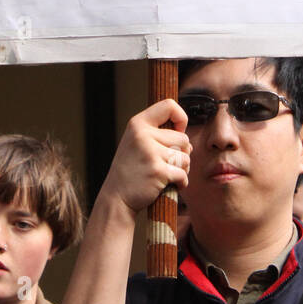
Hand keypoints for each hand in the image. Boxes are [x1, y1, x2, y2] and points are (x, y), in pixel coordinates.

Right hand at [98, 99, 191, 214]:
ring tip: (166, 174)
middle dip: (181, 154)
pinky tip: (168, 185)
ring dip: (182, 169)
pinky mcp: (158, 171)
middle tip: (166, 164)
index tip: (178, 132)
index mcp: (137, 123)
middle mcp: (143, 135)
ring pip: (186, 158)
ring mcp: (150, 153)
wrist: (116, 198)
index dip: (181, 118)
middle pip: (183, 139)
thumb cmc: (130, 170)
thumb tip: (184, 133)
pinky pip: (183, 174)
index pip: (168, 105)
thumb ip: (156, 133)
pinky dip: (181, 182)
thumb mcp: (136, 142)